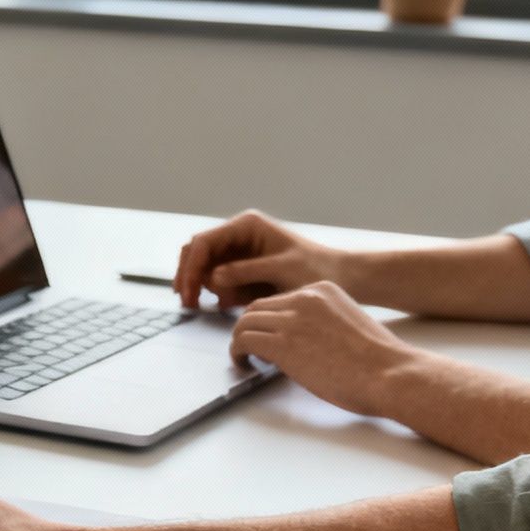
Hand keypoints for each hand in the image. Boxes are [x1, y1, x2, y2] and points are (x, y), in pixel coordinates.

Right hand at [175, 210, 348, 309]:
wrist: (341, 278)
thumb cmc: (316, 270)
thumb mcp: (281, 270)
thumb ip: (246, 272)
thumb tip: (213, 277)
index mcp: (246, 225)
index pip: (204, 242)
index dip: (192, 267)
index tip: (189, 291)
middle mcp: (237, 235)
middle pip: (196, 252)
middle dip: (189, 277)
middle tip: (189, 304)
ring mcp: (238, 251)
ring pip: (203, 266)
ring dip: (201, 286)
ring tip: (214, 305)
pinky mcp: (241, 269)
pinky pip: (217, 279)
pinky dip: (216, 292)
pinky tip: (226, 304)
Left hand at [228, 282, 417, 418]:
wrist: (391, 373)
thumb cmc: (379, 361)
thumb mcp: (348, 325)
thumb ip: (321, 324)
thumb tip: (299, 341)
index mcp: (323, 290)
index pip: (280, 300)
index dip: (269, 320)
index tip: (268, 336)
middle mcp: (305, 298)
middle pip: (258, 308)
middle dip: (250, 328)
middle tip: (251, 349)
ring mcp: (292, 318)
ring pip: (245, 322)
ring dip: (240, 341)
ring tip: (246, 359)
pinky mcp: (282, 343)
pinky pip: (242, 341)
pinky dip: (237, 353)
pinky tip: (245, 365)